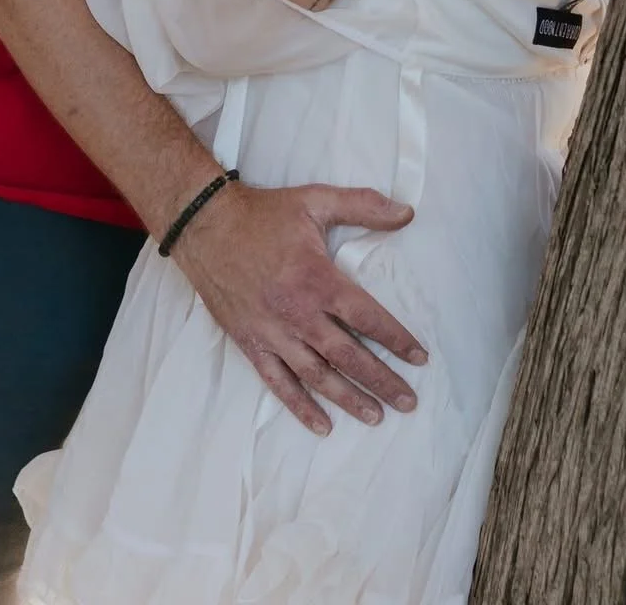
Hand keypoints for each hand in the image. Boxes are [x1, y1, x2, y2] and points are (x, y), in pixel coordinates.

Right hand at [173, 177, 426, 434]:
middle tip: (408, 401)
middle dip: (381, 380)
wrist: (206, 226)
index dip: (396, 339)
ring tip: (376, 417)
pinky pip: (278, 382)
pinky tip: (322, 425)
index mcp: (317, 280)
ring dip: (348, 399)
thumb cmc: (264, 214)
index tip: (420, 358)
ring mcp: (272, 333)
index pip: (367, 317)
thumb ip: (364, 205)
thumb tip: (407, 212)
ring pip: (317, 376)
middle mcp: (297, 314)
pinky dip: (300, 406)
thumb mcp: (316, 200)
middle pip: (348, 355)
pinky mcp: (250, 343)